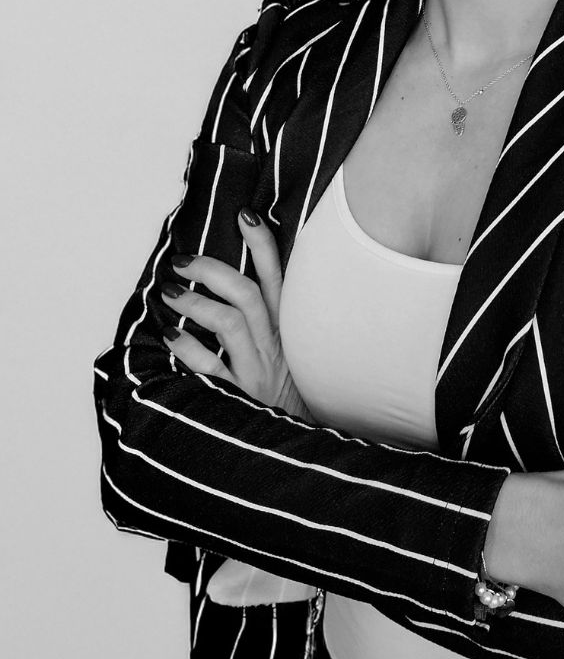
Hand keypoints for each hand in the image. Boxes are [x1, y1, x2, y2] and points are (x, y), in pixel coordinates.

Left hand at [160, 209, 310, 418]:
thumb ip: (269, 316)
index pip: (278, 277)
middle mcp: (274, 345)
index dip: (263, 243)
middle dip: (212, 270)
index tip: (245, 214)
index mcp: (287, 328)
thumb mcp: (288, 348)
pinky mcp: (240, 397)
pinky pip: (213, 369)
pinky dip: (190, 349)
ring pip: (230, 323)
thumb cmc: (288, 390)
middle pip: (247, 294)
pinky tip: (172, 337)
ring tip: (170, 294)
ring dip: (196, 303)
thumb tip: (234, 279)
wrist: (298, 444)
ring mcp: (257, 370)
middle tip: (182, 261)